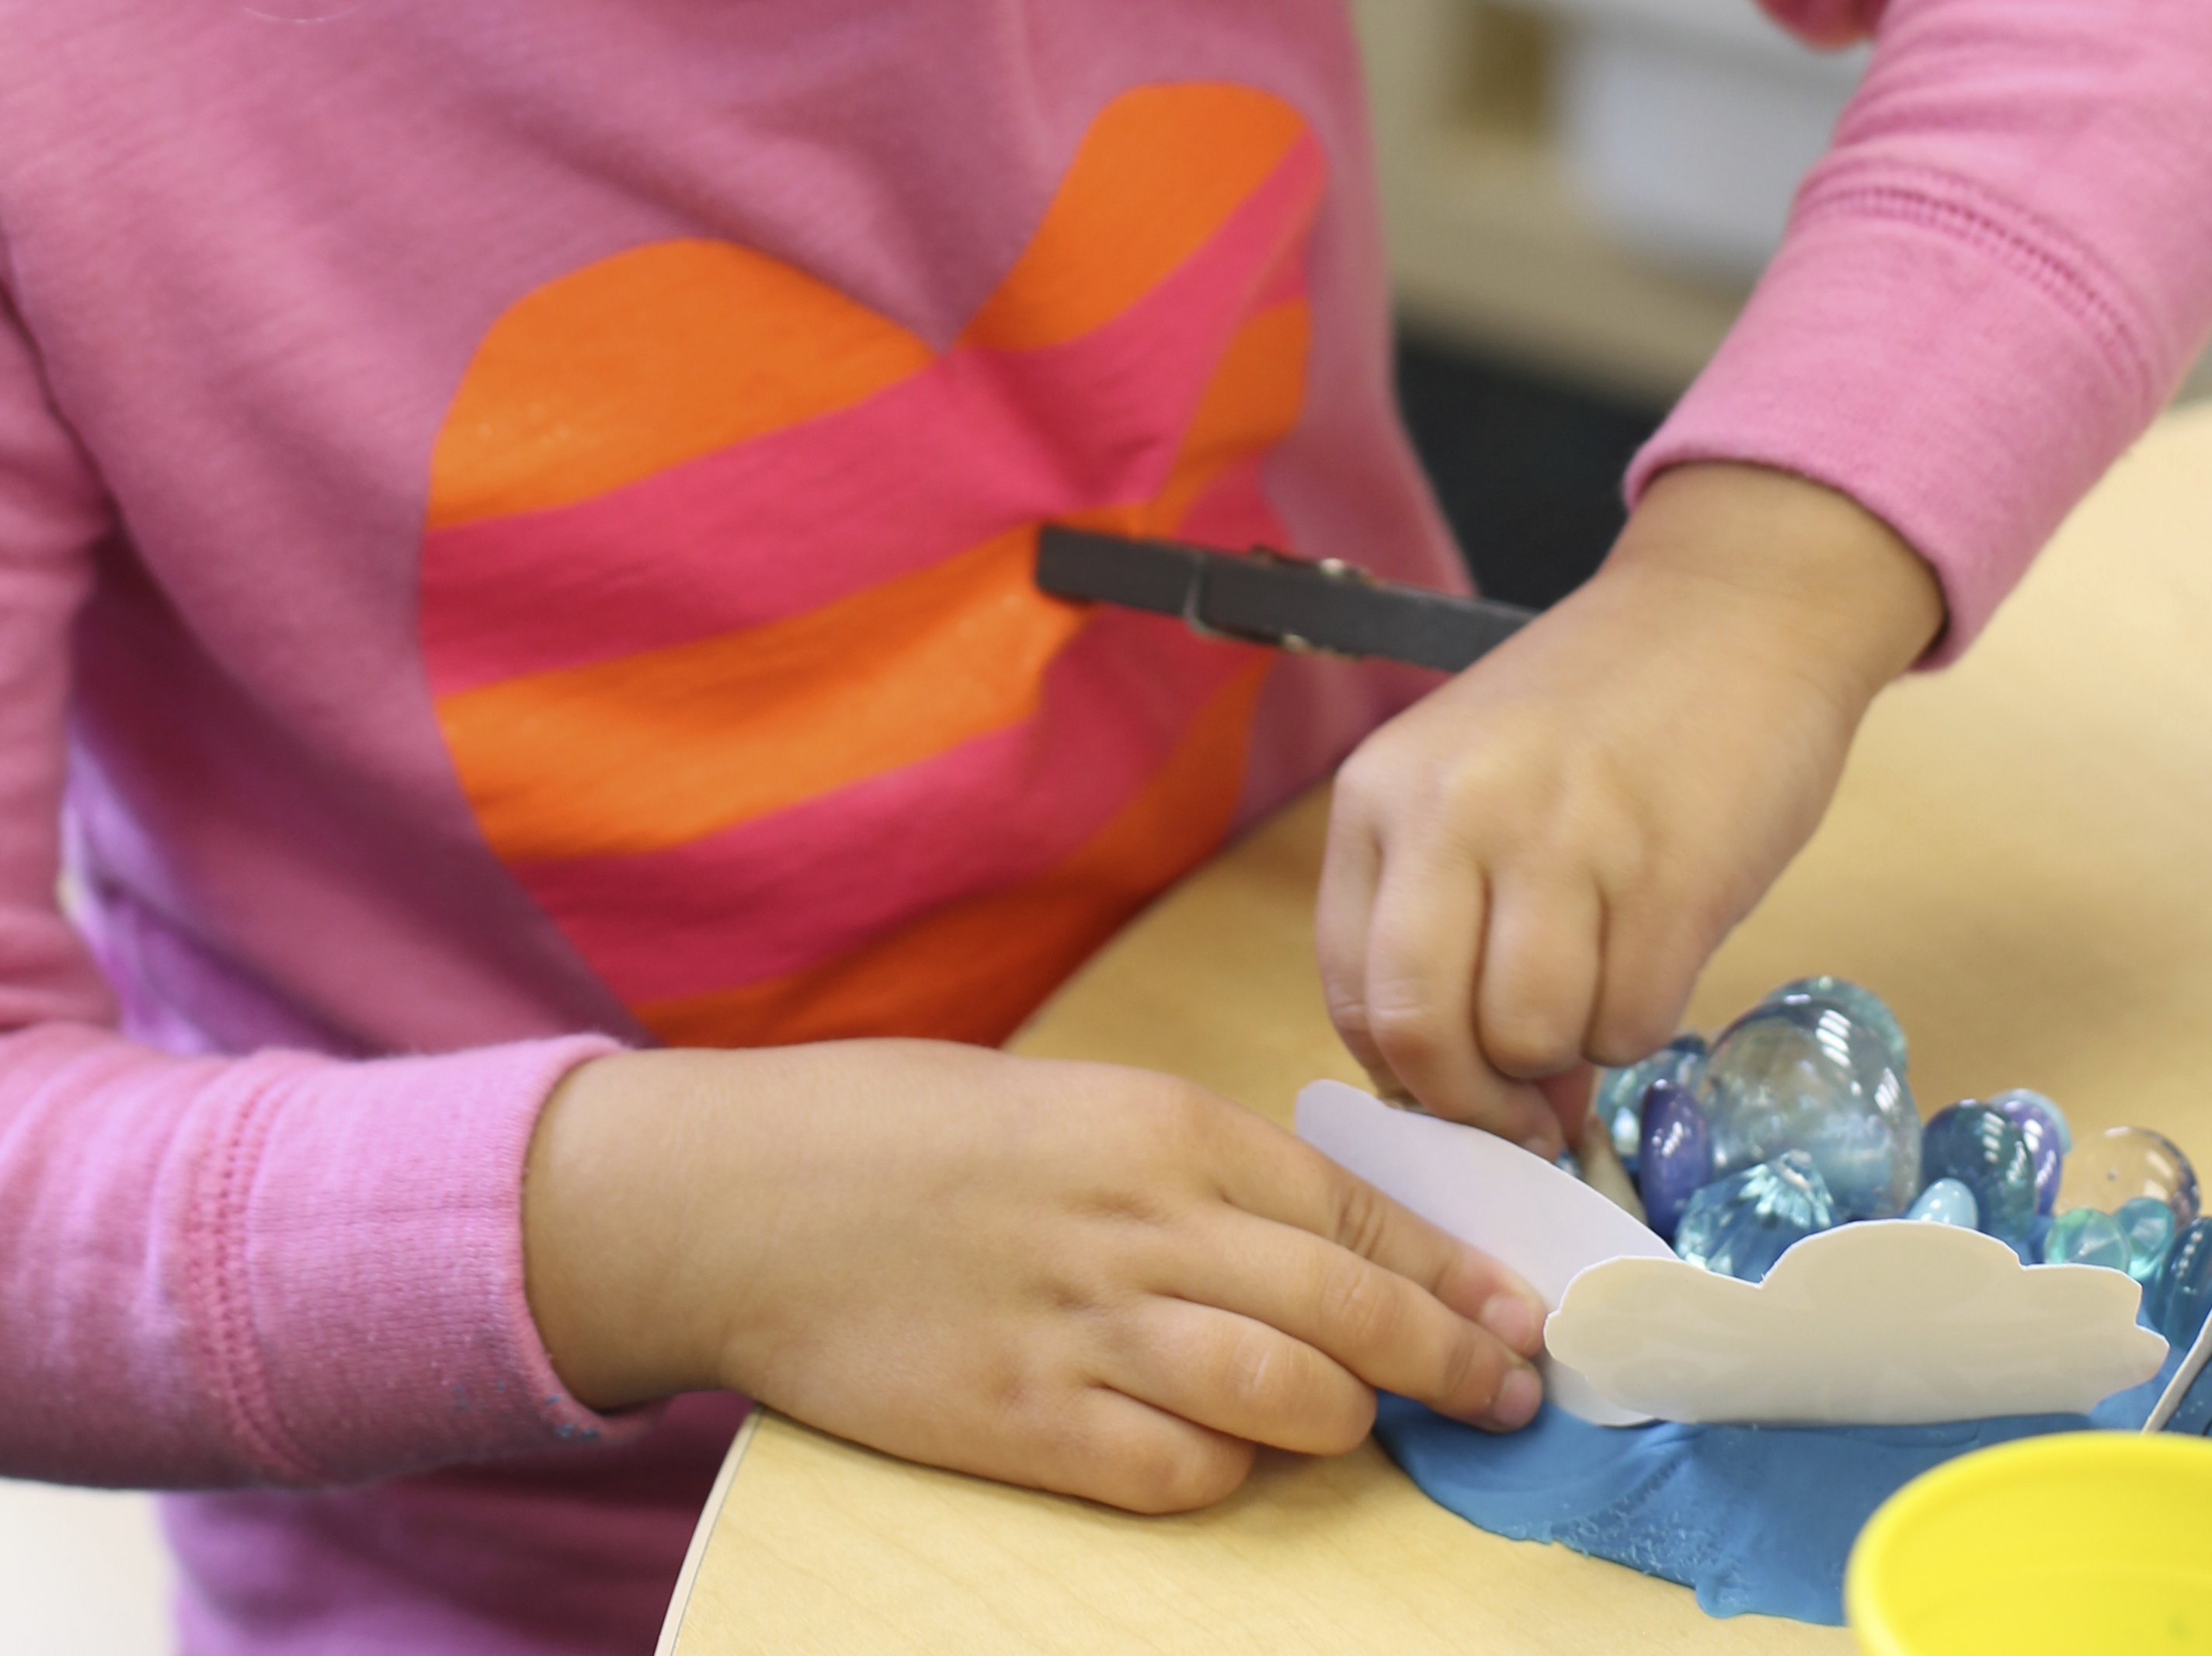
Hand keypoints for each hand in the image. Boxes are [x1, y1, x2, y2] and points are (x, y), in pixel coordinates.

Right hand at [521, 1038, 1546, 1509]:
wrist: (752, 1197)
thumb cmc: (919, 1136)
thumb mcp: (1079, 1106)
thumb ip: (1197, 1171)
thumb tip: (1326, 1244)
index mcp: (1161, 1124)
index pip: (1354, 1204)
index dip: (1451, 1272)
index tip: (1518, 1315)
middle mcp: (1140, 1220)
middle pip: (1350, 1306)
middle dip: (1452, 1362)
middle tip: (1510, 1396)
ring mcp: (1083, 1327)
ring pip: (1285, 1393)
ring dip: (1349, 1420)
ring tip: (1372, 1428)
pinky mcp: (1024, 1422)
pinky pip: (1177, 1471)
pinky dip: (1224, 1472)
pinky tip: (1225, 1455)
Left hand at [1316, 463, 1944, 1152]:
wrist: (1734, 612)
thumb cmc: (1599, 713)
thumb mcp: (1474, 785)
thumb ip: (1447, 923)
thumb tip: (1479, 1103)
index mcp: (1382, 791)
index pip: (1353, 996)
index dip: (1409, 1079)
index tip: (1462, 1096)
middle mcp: (1454, 810)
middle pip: (1423, 1034)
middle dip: (1478, 1100)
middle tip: (1529, 1104)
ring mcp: (1561, 838)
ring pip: (1529, 1040)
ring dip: (1570, 1053)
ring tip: (1601, 986)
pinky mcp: (1669, 875)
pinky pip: (1631, 1025)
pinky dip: (1643, 1026)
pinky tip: (1656, 954)